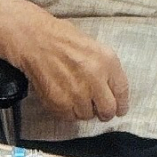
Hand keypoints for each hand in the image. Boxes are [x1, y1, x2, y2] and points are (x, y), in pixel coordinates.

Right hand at [8, 9, 129, 123]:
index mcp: (107, 61)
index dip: (121, 104)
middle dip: (104, 112)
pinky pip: (70, 117)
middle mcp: (95, 78)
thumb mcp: (94, 46)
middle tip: (97, 109)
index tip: (119, 109)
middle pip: (108, 110)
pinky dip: (67, 111)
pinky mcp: (60, 103)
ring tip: (74, 96)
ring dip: (83, 110)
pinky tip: (62, 96)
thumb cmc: (62, 39)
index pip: (122, 92)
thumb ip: (106, 70)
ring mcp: (77, 93)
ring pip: (88, 116)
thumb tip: (112, 92)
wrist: (34, 40)